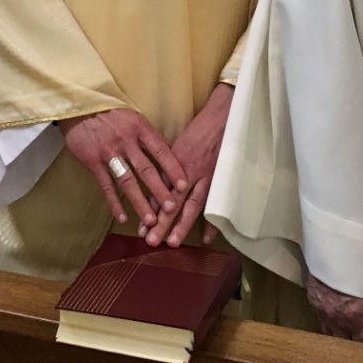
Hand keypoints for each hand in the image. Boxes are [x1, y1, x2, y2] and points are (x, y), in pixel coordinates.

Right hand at [60, 107, 187, 231]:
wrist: (78, 106)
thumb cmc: (109, 112)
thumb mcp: (132, 118)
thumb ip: (147, 137)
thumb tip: (167, 156)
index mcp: (139, 128)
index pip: (160, 150)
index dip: (173, 168)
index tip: (183, 185)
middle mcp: (126, 141)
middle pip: (146, 169)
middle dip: (160, 191)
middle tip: (171, 209)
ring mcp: (109, 152)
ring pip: (127, 181)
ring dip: (140, 202)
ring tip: (150, 220)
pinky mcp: (93, 161)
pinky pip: (106, 186)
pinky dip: (115, 203)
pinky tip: (123, 217)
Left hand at [144, 83, 232, 249]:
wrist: (221, 119)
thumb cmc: (197, 132)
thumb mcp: (176, 147)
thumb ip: (166, 168)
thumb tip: (155, 189)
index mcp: (174, 164)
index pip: (160, 191)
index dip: (151, 210)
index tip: (141, 229)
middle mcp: (188, 172)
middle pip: (173, 202)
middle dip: (162, 223)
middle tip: (151, 241)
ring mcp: (205, 177)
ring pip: (193, 205)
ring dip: (183, 225)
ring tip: (174, 242)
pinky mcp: (219, 178)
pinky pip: (215, 203)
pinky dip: (213, 221)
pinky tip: (207, 239)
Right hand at [306, 273, 362, 347]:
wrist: (331, 246)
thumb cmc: (360, 266)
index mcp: (355, 317)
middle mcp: (336, 320)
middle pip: (347, 346)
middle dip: (357, 349)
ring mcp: (322, 314)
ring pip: (332, 339)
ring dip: (342, 341)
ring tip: (351, 342)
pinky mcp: (312, 305)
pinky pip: (322, 325)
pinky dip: (330, 329)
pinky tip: (337, 326)